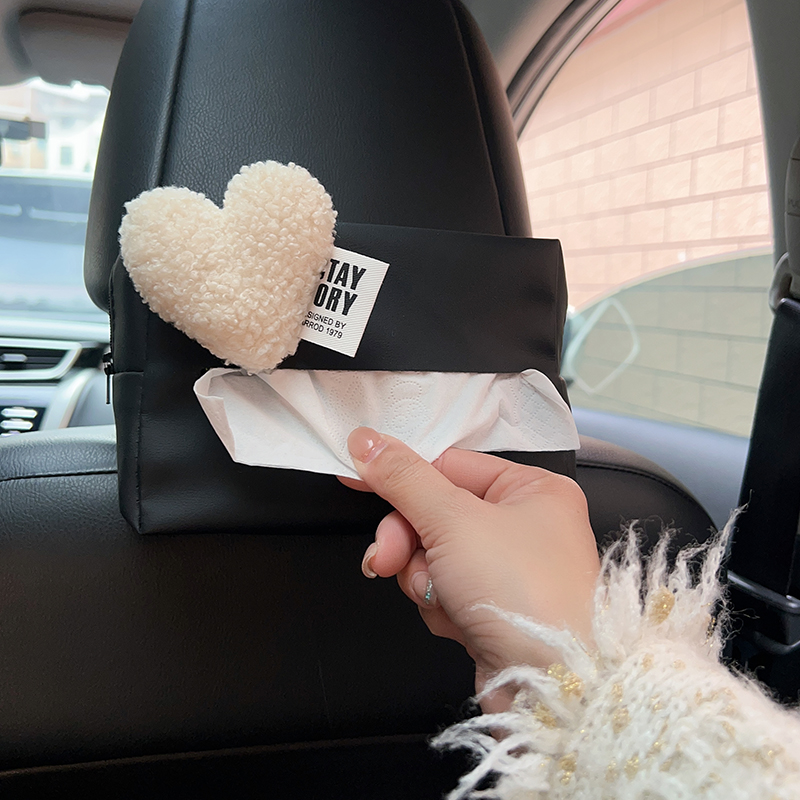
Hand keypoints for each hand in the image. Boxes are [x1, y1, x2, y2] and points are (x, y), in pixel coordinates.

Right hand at [341, 428, 599, 690]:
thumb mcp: (453, 520)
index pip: (450, 466)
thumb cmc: (524, 593)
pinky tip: (458, 620)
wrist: (550, 688)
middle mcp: (527, 525)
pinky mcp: (495, 609)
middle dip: (408, 541)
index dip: (401, 476)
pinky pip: (446, 591)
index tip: (358, 479)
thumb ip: (404, 478)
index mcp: (533, 489)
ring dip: (424, 577)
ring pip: (434, 555)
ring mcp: (511, 571)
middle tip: (388, 558)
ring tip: (440, 595)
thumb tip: (367, 441)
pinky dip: (441, 605)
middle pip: (437, 514)